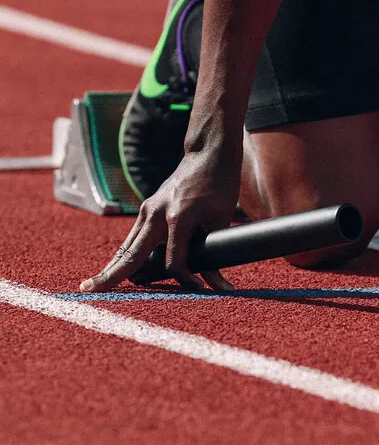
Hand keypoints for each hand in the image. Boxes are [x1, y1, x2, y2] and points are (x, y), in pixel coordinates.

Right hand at [79, 148, 240, 291]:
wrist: (208, 154)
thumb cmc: (219, 186)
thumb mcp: (221, 220)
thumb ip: (215, 253)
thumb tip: (216, 285)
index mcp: (178, 217)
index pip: (174, 262)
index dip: (186, 280)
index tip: (200, 290)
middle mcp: (156, 214)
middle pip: (131, 254)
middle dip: (112, 275)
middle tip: (89, 291)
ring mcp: (148, 210)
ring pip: (127, 246)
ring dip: (113, 267)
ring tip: (94, 286)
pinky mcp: (147, 208)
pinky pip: (133, 237)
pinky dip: (124, 254)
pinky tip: (114, 269)